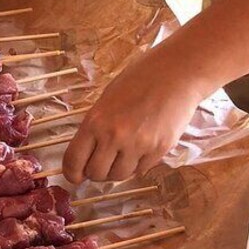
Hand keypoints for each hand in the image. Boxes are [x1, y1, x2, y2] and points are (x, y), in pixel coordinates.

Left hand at [62, 59, 204, 183]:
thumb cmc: (139, 80)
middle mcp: (115, 136)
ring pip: (119, 176)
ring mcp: (138, 145)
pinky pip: (141, 170)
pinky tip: (140, 148)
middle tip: (102, 162)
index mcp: (95, 121)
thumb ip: (95, 128)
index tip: (75, 176)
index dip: (72, 173)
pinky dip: (137, 164)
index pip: (73, 161)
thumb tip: (85, 154)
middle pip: (96, 174)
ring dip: (117, 170)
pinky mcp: (159, 150)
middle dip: (96, 172)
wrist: (177, 73)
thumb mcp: (106, 99)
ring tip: (122, 154)